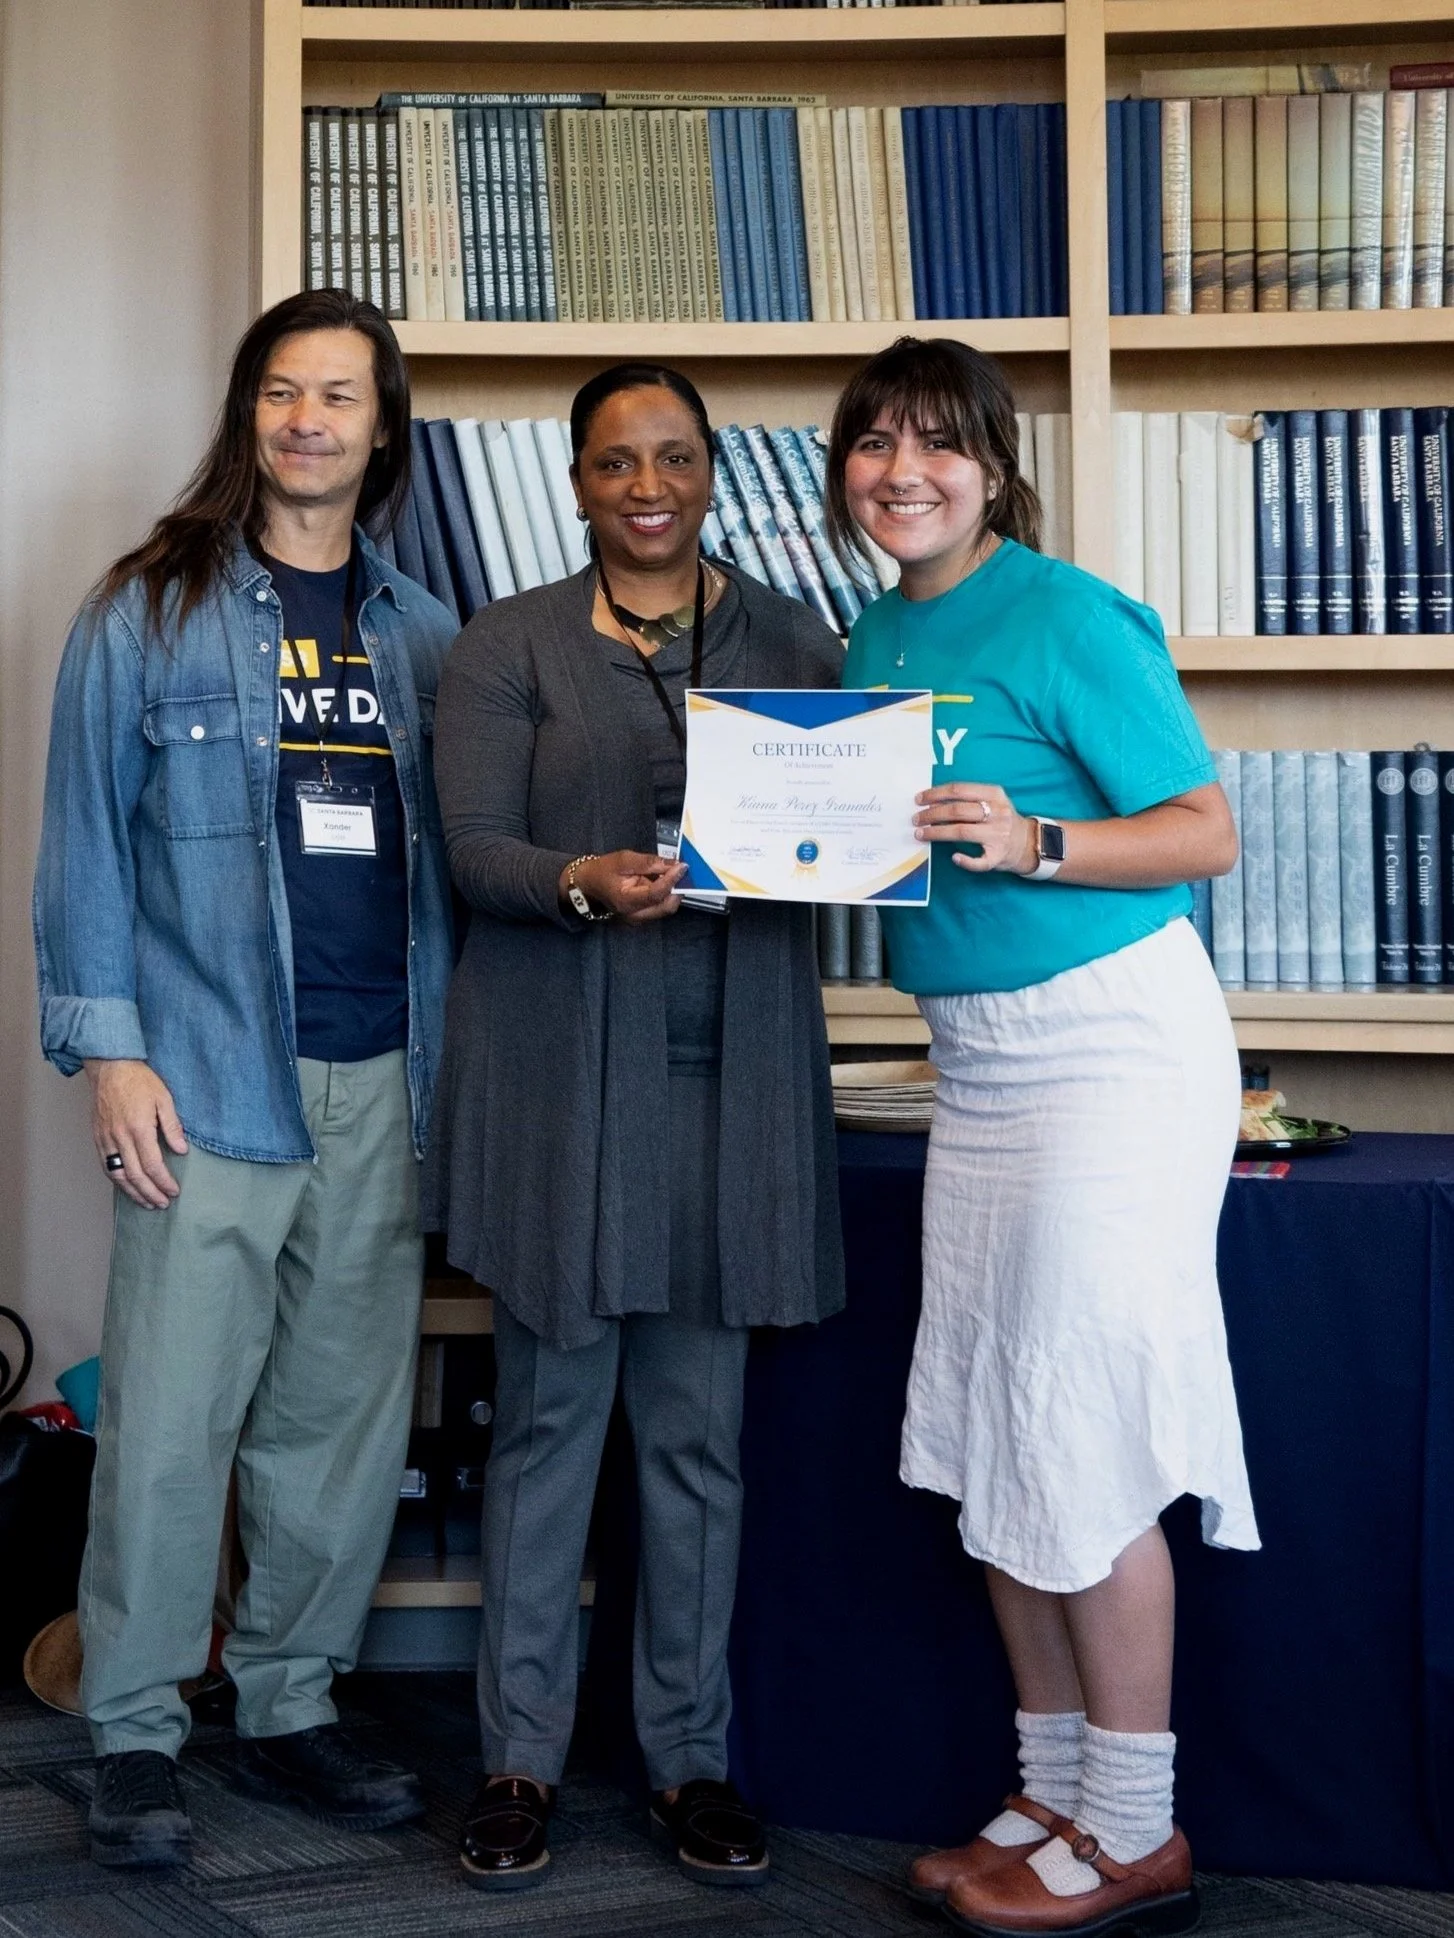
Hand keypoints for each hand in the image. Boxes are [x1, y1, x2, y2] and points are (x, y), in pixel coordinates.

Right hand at [84, 1059, 187, 1208]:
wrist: (110, 1068)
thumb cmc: (139, 1081)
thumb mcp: (164, 1099)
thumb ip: (172, 1127)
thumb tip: (181, 1150)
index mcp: (138, 1129)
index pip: (152, 1165)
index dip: (163, 1182)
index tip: (174, 1191)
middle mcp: (120, 1138)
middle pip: (135, 1175)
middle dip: (150, 1193)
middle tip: (162, 1204)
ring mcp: (106, 1139)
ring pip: (118, 1175)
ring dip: (133, 1192)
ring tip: (146, 1203)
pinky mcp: (98, 1138)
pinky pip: (106, 1166)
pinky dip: (117, 1181)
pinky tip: (126, 1187)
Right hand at [562, 850, 685, 924]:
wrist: (588, 884)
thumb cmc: (603, 870)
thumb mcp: (624, 860)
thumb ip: (648, 862)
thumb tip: (672, 863)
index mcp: (626, 901)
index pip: (656, 894)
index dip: (672, 880)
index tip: (682, 866)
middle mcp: (634, 915)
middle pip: (666, 906)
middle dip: (677, 888)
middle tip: (680, 871)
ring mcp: (638, 919)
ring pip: (666, 908)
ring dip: (672, 891)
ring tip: (671, 874)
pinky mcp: (642, 916)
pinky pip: (660, 907)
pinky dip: (666, 894)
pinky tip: (663, 881)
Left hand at [913, 783, 1036, 875]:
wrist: (1028, 842)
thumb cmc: (1001, 819)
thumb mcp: (992, 801)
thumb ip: (968, 798)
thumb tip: (932, 801)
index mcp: (994, 794)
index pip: (959, 790)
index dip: (936, 794)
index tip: (919, 799)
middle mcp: (997, 813)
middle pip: (957, 811)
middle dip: (931, 814)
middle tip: (916, 819)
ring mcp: (999, 835)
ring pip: (961, 832)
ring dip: (937, 833)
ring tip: (921, 834)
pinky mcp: (999, 856)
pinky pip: (979, 861)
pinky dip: (965, 860)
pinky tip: (954, 857)